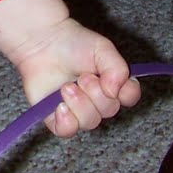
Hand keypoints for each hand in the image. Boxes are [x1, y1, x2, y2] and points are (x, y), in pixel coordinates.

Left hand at [0, 0, 140, 136]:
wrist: (43, 42)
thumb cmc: (74, 44)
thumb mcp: (102, 49)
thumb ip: (117, 68)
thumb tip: (115, 92)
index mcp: (113, 84)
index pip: (129, 97)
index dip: (126, 93)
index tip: (111, 82)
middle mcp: (98, 101)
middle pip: (109, 110)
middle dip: (95, 93)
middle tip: (82, 77)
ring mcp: (78, 111)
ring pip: (89, 121)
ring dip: (80, 103)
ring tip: (66, 86)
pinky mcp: (57, 117)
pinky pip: (67, 131)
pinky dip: (66, 121)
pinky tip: (60, 106)